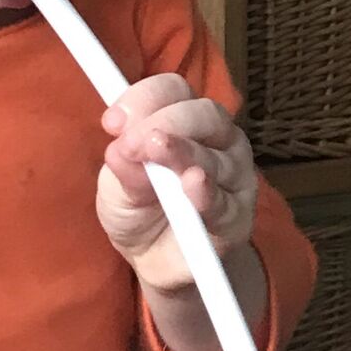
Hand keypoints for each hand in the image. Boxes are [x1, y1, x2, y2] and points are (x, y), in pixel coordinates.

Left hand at [98, 74, 257, 290]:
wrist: (156, 260)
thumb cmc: (140, 208)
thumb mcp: (117, 186)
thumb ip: (123, 167)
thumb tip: (120, 149)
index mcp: (184, 119)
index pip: (173, 90)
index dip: (143, 99)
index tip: (112, 122)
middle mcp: (217, 139)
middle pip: (203, 114)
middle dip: (168, 123)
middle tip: (136, 143)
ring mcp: (234, 175)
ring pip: (216, 156)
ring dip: (185, 154)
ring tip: (157, 154)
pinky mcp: (239, 215)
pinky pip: (225, 201)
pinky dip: (207, 193)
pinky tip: (193, 185)